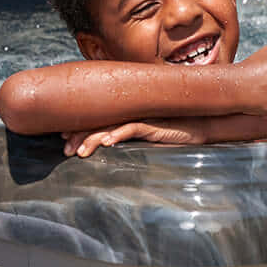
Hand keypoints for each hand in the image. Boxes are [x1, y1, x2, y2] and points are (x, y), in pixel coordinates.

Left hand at [62, 117, 208, 155]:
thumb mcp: (149, 138)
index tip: (64, 139)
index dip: (80, 128)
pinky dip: (119, 135)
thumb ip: (132, 138)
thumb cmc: (176, 133)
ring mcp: (143, 118)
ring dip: (93, 138)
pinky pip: (133, 128)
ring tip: (79, 152)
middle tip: (65, 149)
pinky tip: (107, 143)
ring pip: (111, 126)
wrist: (202, 126)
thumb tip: (111, 146)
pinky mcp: (155, 125)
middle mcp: (132, 114)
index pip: (99, 120)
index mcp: (128, 116)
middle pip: (100, 122)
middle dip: (79, 135)